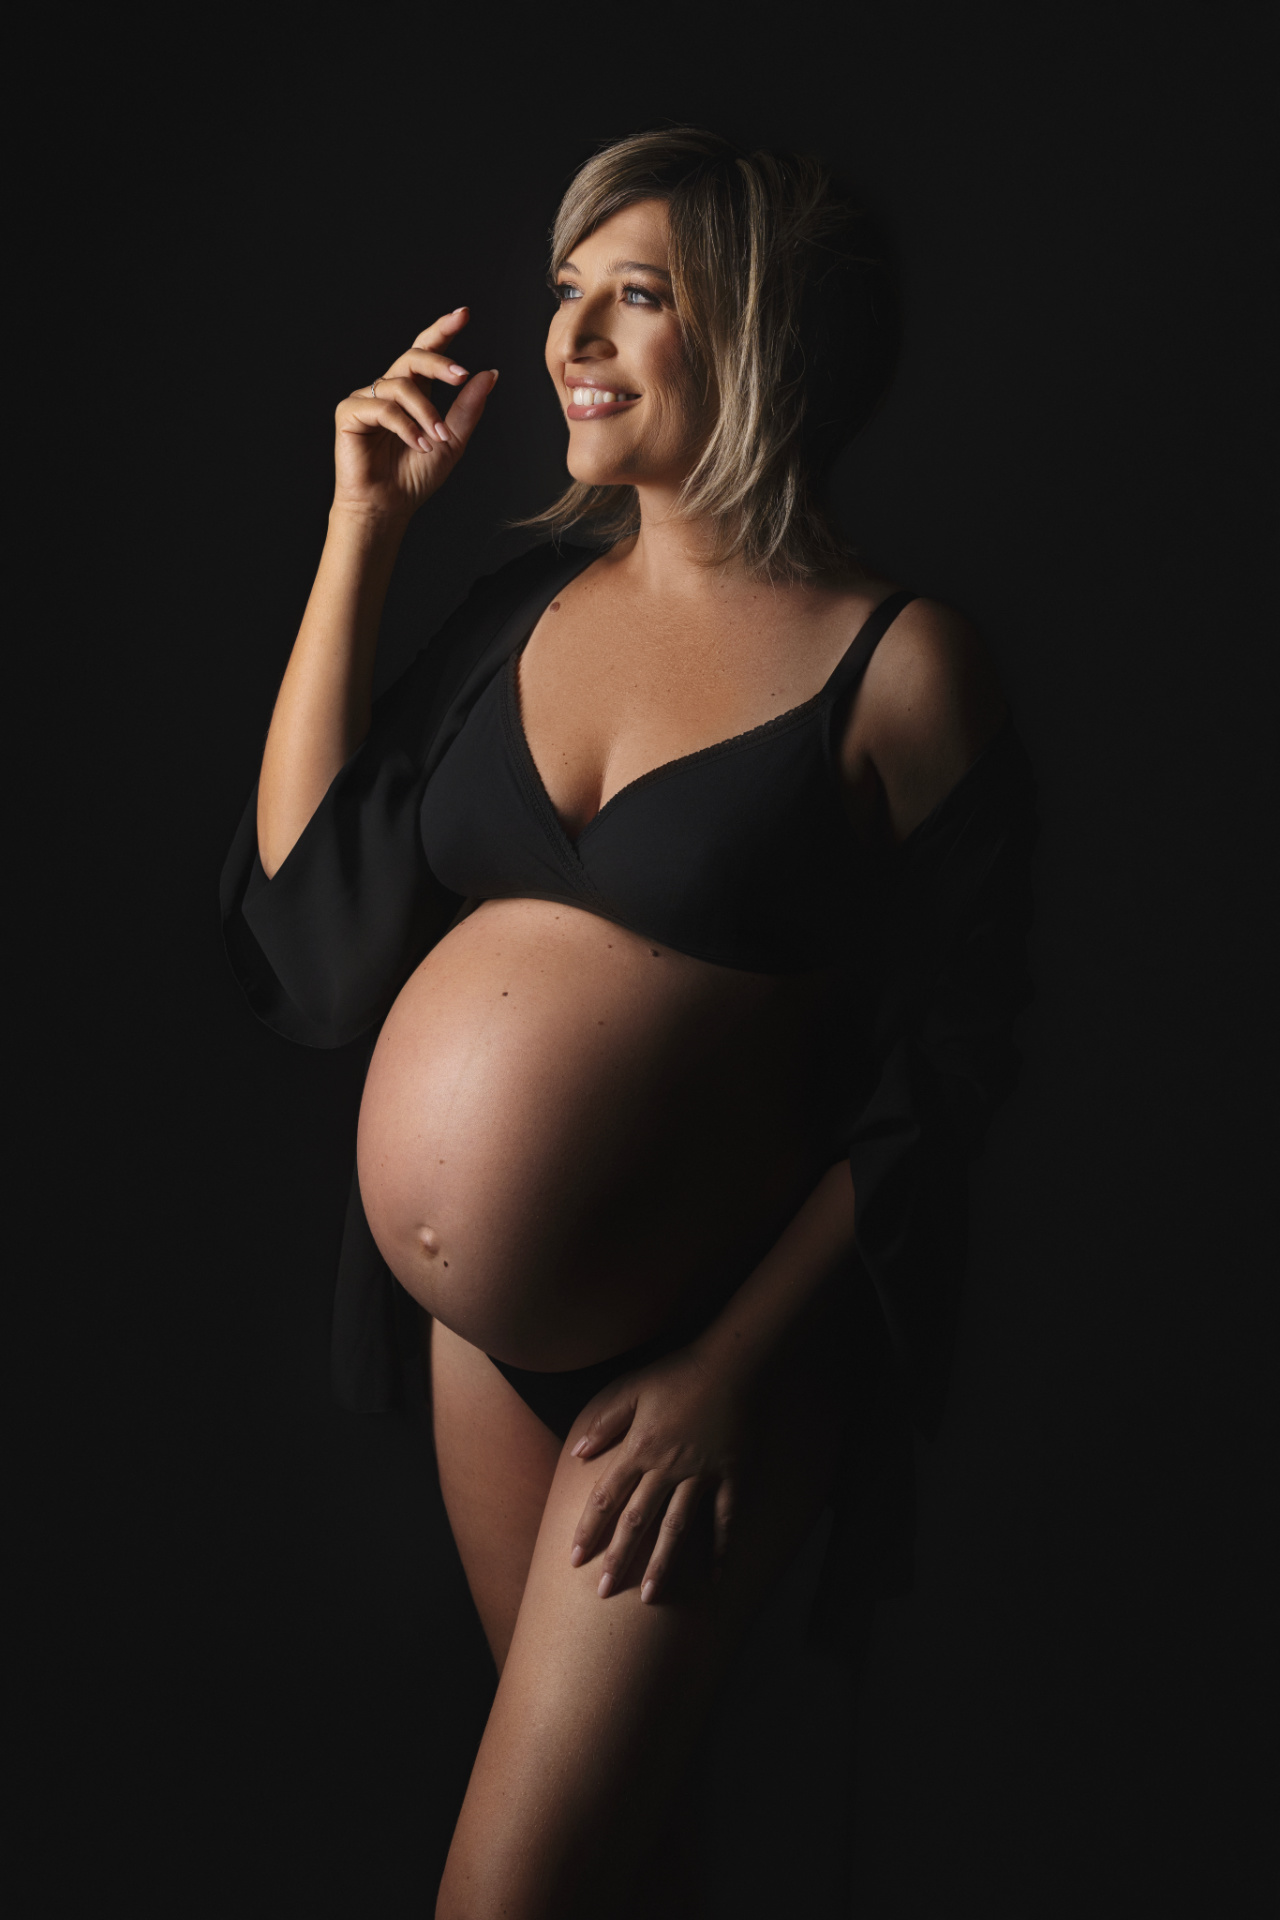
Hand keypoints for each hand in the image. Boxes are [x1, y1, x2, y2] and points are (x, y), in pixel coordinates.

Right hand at [331, 306, 497, 522]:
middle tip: (461, 376)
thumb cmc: (415, 477)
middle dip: (439, 363)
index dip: (442, 331)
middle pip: (412, 357)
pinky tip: (419, 444)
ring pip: (401, 386)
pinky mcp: (349, 412)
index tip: (463, 314)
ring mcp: (366, 399)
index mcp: (412, 393)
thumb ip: (468, 407)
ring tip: (436, 440)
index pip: (425, 352)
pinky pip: (383, 407)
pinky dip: (406, 426)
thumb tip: (489, 373)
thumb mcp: (452, 441)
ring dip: (426, 413)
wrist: (388, 506)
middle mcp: (388, 390)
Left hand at [567, 1343, 752, 1604]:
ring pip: (677, 1528)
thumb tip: (577, 1453)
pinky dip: (720, 1549)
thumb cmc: (678, 1373)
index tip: (574, 1559)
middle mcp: (667, 1468)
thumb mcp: (632, 1389)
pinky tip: (715, 1578)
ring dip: (662, 1564)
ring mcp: (701, 1475)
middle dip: (619, 1558)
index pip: (607, 1498)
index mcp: (640, 1449)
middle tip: (604, 1592)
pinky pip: (725, 1520)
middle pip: (637, 1521)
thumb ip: (605, 1422)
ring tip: (650, 1596)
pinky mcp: (731, 1477)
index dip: (589, 1530)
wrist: (731, 1363)